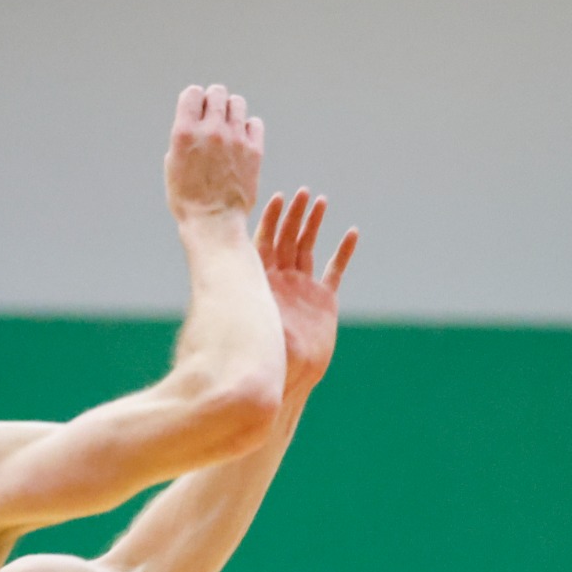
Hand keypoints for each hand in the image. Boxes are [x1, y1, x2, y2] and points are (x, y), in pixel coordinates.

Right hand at [166, 84, 264, 224]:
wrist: (213, 222)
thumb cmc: (188, 199)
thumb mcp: (172, 164)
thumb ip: (183, 138)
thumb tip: (193, 122)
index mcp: (185, 132)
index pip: (193, 92)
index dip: (195, 100)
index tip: (196, 112)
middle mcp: (210, 130)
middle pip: (217, 93)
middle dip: (214, 101)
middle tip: (214, 118)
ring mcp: (234, 139)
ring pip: (237, 103)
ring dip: (232, 111)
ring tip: (229, 127)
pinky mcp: (254, 151)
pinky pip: (255, 123)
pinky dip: (249, 127)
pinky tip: (242, 140)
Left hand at [255, 188, 357, 392]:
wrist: (288, 377)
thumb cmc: (263, 356)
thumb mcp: (251, 328)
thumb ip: (242, 308)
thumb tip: (219, 298)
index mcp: (262, 282)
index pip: (264, 242)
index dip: (272, 220)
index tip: (278, 198)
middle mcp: (281, 280)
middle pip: (287, 239)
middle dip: (295, 215)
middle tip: (304, 193)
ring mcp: (302, 288)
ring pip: (308, 248)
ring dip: (314, 225)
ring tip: (322, 201)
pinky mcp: (323, 300)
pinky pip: (335, 271)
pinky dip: (343, 252)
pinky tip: (351, 233)